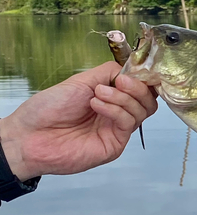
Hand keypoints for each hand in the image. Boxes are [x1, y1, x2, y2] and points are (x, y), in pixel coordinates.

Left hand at [0, 62, 156, 180]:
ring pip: (142, 111)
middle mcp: (118, 114)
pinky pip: (128, 123)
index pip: (141, 88)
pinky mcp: (115, 144)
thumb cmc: (48, 109)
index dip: (142, 79)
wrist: (30, 135)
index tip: (134, 72)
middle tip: (120, 82)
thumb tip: (131, 70)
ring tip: (98, 94)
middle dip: (138, 88)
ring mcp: (117, 130)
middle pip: (148, 101)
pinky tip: (97, 104)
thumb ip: (108, 72)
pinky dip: (115, 110)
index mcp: (112, 97)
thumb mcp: (81, 81)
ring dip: (122, 98)